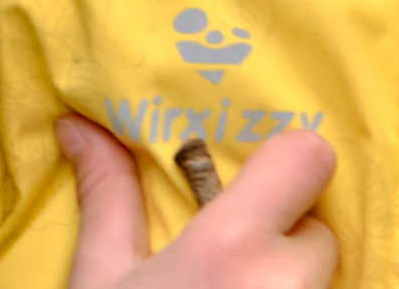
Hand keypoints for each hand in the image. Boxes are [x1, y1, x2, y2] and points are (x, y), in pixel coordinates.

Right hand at [59, 115, 338, 288]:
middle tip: (228, 263)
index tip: (250, 186)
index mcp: (234, 246)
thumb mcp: (101, 279)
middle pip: (317, 231)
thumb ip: (108, 197)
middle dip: (281, 240)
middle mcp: (290, 283)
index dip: (286, 164)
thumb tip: (77, 125)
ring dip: (287, 279)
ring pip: (321, 276)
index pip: (309, 158)